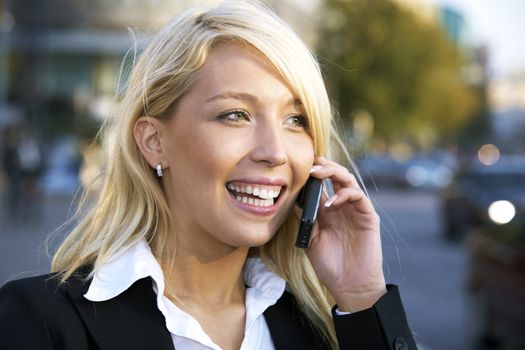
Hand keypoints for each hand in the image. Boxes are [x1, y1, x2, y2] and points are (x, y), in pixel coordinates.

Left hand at [303, 157, 385, 311]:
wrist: (350, 286)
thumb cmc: (330, 266)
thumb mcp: (311, 240)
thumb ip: (305, 219)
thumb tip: (293, 199)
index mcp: (328, 211)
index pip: (321, 185)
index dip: (312, 174)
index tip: (299, 166)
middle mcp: (342, 207)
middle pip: (335, 177)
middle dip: (323, 166)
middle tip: (310, 164)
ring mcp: (355, 210)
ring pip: (348, 180)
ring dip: (333, 173)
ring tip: (318, 174)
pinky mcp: (368, 216)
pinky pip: (358, 196)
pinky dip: (345, 194)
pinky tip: (332, 202)